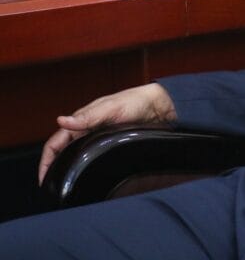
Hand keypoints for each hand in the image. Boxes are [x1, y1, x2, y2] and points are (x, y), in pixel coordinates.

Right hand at [37, 83, 176, 184]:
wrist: (159, 105)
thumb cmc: (135, 101)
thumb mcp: (110, 108)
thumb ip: (87, 117)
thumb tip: (62, 121)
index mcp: (82, 120)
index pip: (55, 142)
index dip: (46, 160)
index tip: (43, 177)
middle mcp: (87, 129)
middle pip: (63, 151)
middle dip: (54, 167)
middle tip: (52, 186)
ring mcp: (99, 137)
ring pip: (77, 154)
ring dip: (69, 167)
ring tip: (66, 184)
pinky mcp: (111, 143)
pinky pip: (93, 156)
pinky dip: (86, 165)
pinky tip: (87, 175)